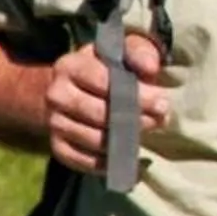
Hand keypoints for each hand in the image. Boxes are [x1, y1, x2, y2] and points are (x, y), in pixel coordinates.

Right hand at [40, 32, 166, 174]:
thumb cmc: (107, 68)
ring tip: (146, 136)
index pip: (102, 81)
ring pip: (92, 139)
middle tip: (160, 121)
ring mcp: (54, 122)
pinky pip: (82, 161)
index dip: (135, 94)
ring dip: (123, 142)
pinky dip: (107, 163)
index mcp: (70, 65)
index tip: (162, 103)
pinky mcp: (57, 146)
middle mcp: (56, 94)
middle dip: (134, 119)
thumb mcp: (122, 52)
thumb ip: (138, 52)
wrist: (73, 90)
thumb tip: (150, 68)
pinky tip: (128, 158)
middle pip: (97, 113)